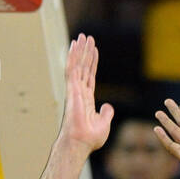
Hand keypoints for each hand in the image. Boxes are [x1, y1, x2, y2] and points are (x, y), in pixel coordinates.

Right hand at [60, 34, 112, 153]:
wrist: (81, 142)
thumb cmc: (90, 137)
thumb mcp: (103, 123)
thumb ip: (106, 113)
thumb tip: (108, 106)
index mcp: (86, 99)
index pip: (90, 76)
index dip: (92, 63)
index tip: (94, 51)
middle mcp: (79, 91)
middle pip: (84, 67)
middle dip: (86, 52)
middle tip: (87, 37)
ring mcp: (75, 89)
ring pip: (77, 64)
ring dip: (80, 50)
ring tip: (83, 36)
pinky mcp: (72, 88)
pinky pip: (72, 68)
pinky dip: (73, 56)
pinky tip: (75, 44)